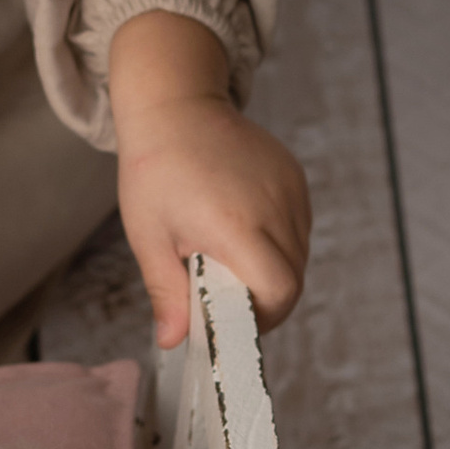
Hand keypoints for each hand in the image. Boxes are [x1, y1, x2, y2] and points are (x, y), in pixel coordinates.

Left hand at [106, 10, 311, 350]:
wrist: (174, 107)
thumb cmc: (154, 170)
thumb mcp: (149, 237)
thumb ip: (167, 292)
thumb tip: (174, 341)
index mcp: (235, 225)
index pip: (278, 291)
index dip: (261, 316)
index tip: (231, 319)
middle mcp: (273, 207)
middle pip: (294, 280)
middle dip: (265, 300)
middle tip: (227, 298)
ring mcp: (289, 190)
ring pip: (300, 255)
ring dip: (273, 270)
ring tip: (232, 262)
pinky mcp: (295, 177)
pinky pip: (299, 227)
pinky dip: (279, 242)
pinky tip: (245, 233)